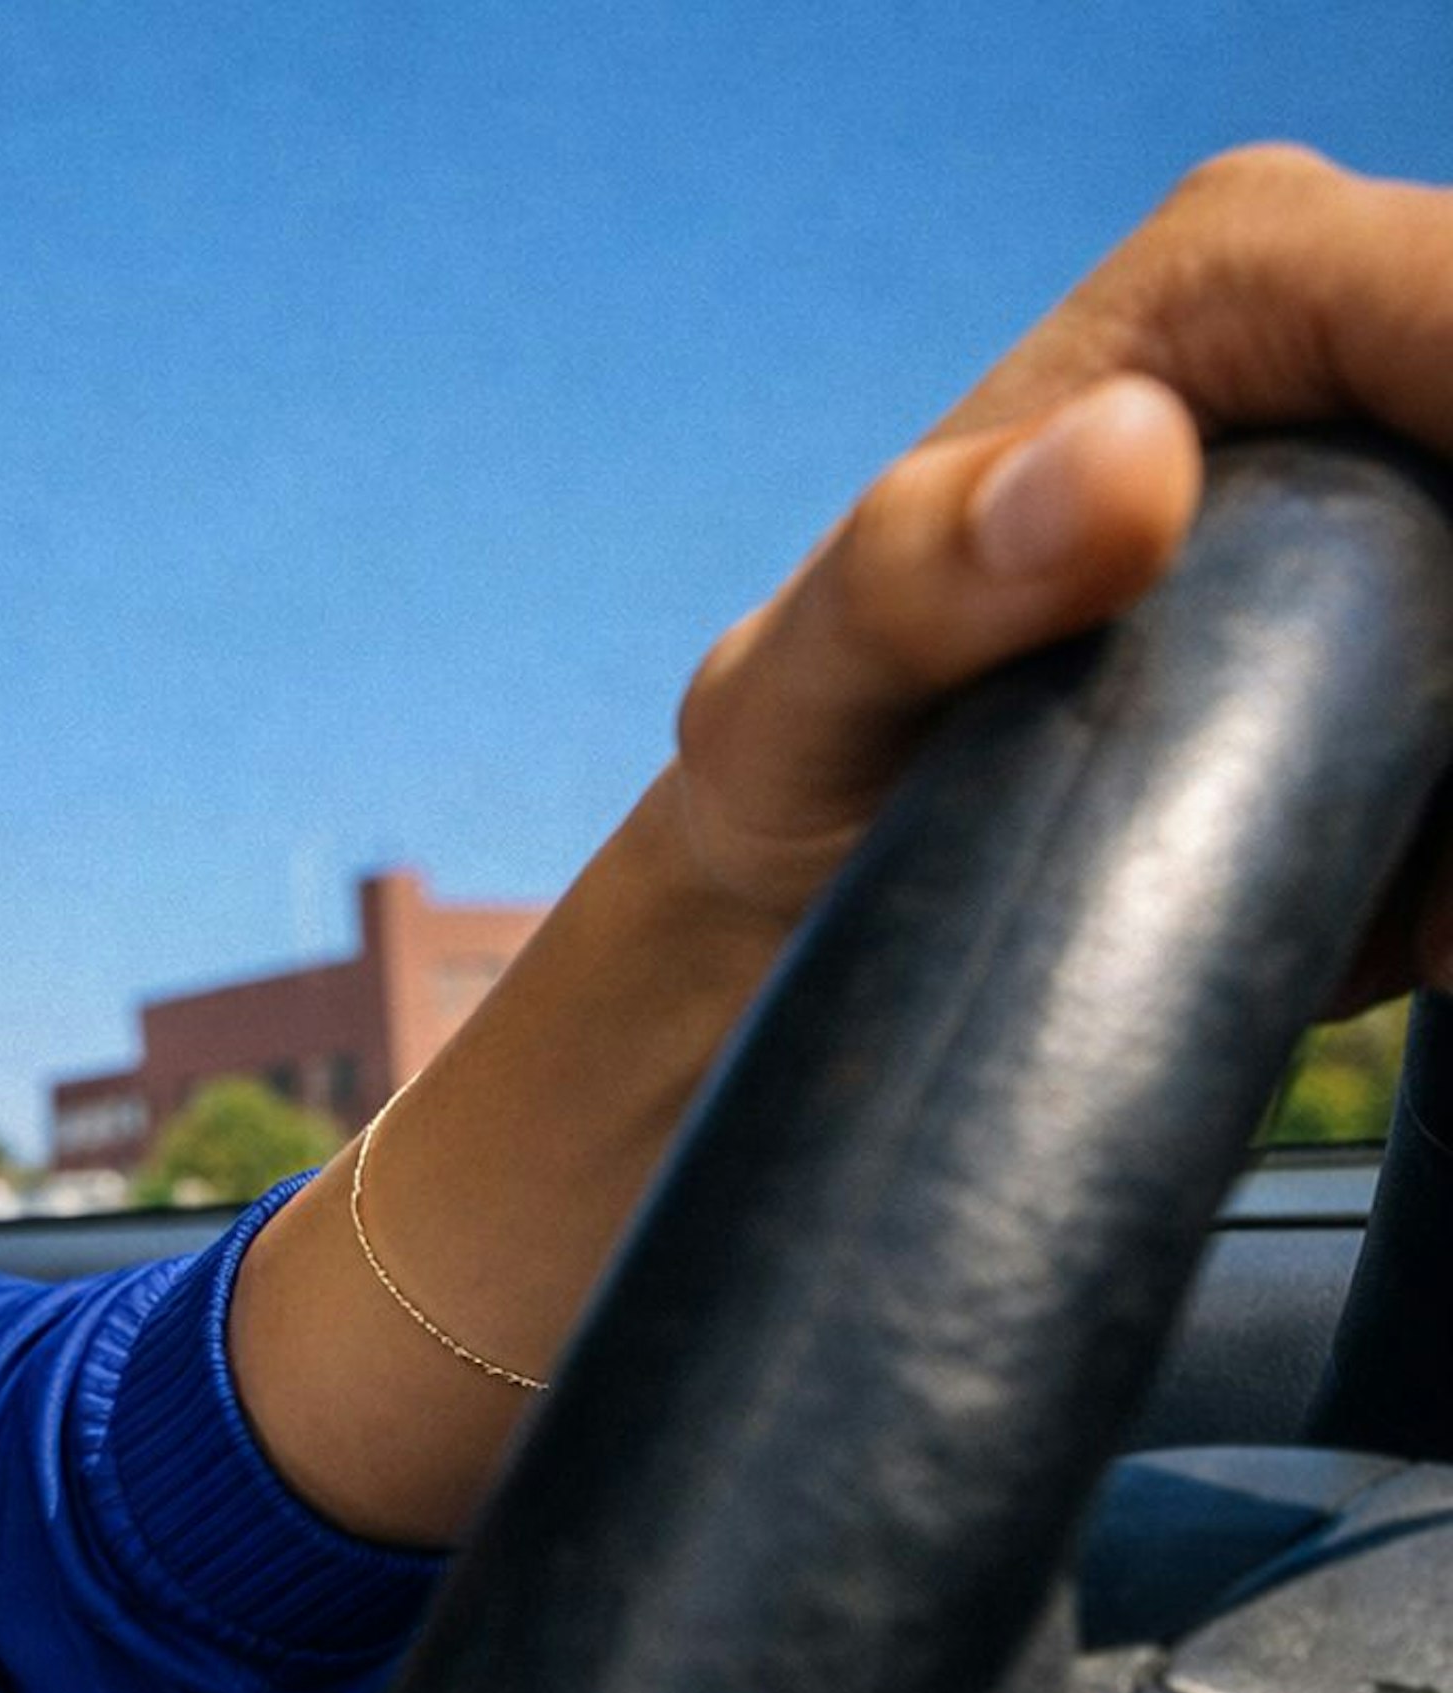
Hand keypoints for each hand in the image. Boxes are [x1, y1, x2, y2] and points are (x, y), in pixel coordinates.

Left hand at [669, 147, 1452, 997]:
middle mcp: (1360, 336)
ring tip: (1427, 915)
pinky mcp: (1437, 603)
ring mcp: (1418, 475)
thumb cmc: (800, 758)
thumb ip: (916, 572)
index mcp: (1242, 274)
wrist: (823, 883)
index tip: (1450, 676)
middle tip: (1438, 874)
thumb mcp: (807, 688)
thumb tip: (1128, 456)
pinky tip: (1432, 922)